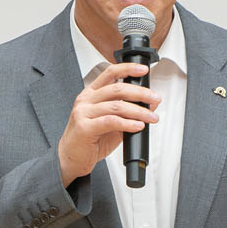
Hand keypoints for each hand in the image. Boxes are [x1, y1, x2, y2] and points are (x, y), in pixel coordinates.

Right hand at [58, 62, 159, 184]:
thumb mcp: (111, 123)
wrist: (71, 158)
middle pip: (117, 89)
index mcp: (91, 94)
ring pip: (116, 106)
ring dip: (138, 111)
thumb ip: (127, 113)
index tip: (143, 70)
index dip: (127, 69)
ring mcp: (83, 113)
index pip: (109, 73)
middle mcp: (86, 100)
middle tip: (155, 98)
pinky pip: (111, 121)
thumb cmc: (89, 140)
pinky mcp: (84, 127)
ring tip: (151, 117)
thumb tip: (149, 105)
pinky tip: (138, 126)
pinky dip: (128, 123)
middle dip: (140, 93)